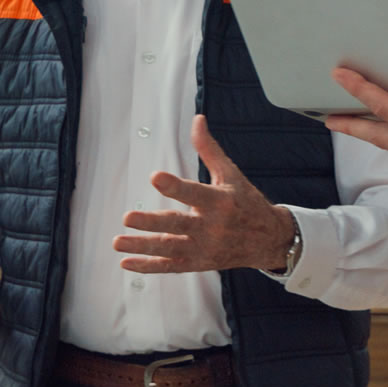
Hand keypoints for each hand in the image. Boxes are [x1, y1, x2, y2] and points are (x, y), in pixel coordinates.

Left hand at [114, 116, 296, 273]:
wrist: (269, 239)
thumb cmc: (247, 202)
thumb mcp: (231, 173)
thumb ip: (209, 149)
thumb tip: (197, 120)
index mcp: (220, 201)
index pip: (194, 193)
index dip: (175, 186)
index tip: (155, 177)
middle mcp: (212, 227)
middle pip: (177, 225)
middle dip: (151, 223)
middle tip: (128, 217)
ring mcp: (204, 248)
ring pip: (170, 248)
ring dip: (143, 246)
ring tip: (118, 242)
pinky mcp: (199, 263)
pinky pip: (171, 266)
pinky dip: (149, 266)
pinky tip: (126, 262)